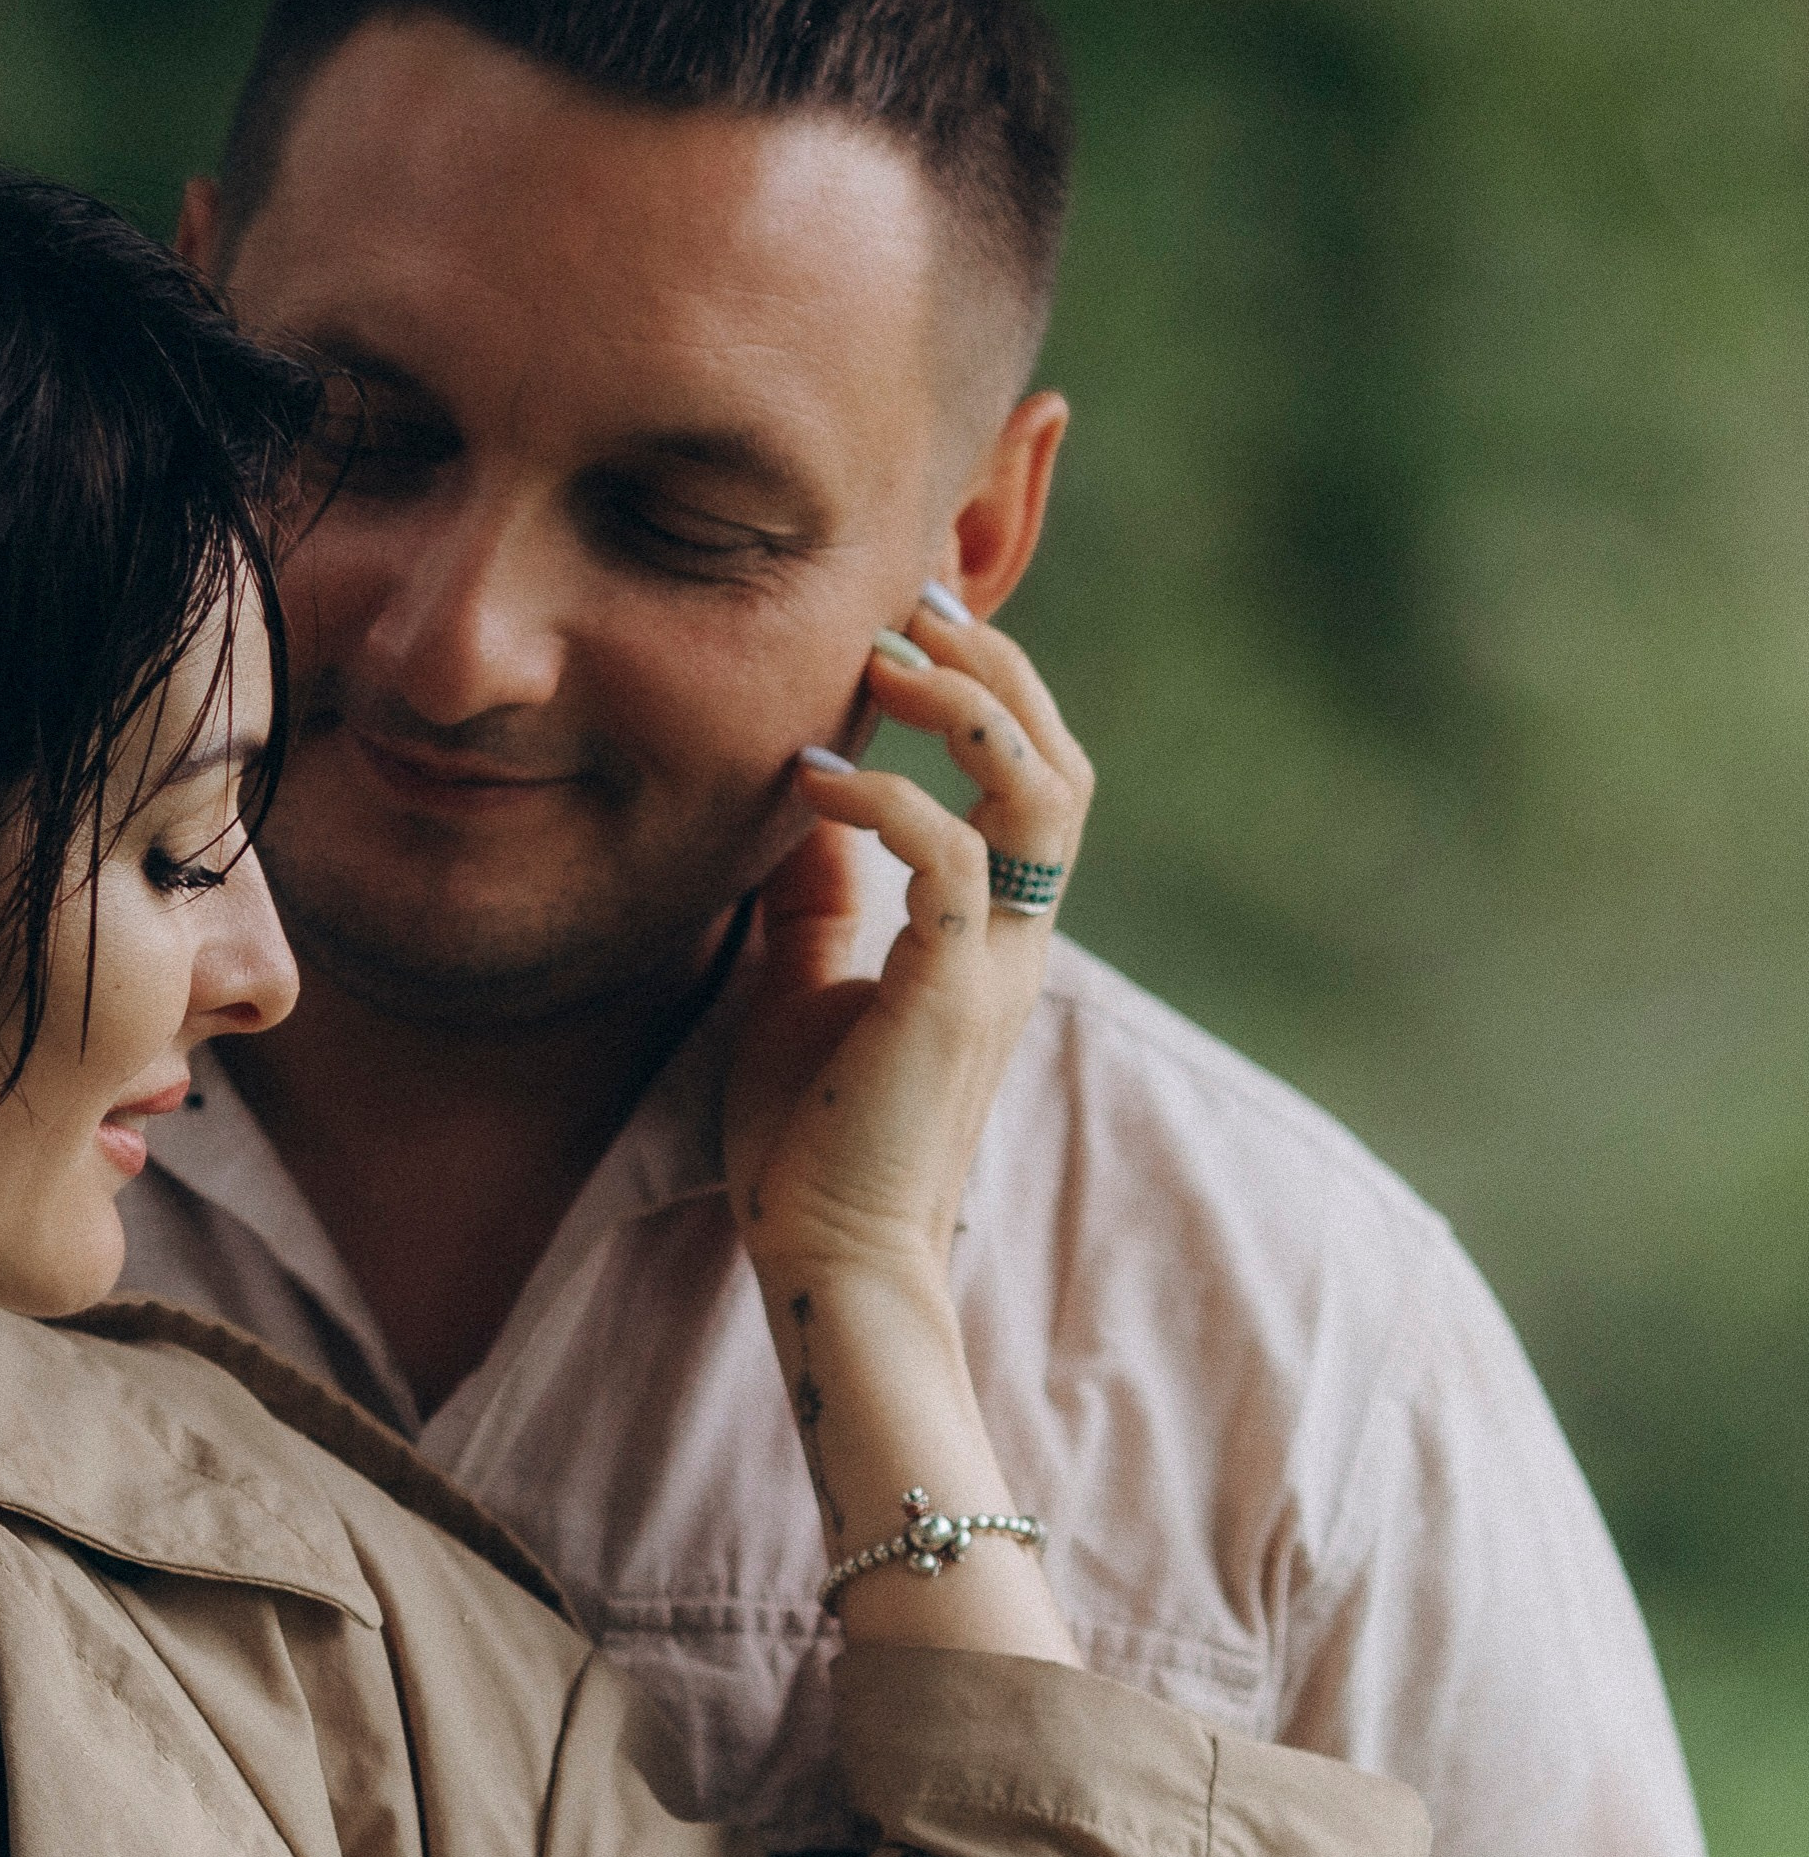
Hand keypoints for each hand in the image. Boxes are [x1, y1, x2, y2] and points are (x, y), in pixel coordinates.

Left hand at [722, 601, 1090, 1296]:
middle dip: (996, 668)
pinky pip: (948, 862)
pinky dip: (887, 801)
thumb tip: (799, 797)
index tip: (913, 624)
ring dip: (967, 706)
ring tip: (884, 658)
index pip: (1029, 784)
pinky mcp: (950, 999)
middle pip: (1058, 764)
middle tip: (914, 599)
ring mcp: (993, 969)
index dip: (991, 691)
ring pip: (1039, 793)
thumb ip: (817, 895)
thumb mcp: (801, 985)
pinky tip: (813, 780)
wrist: (828, 1257)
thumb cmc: (812, 1143)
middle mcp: (1011, 943)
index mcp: (987, 939)